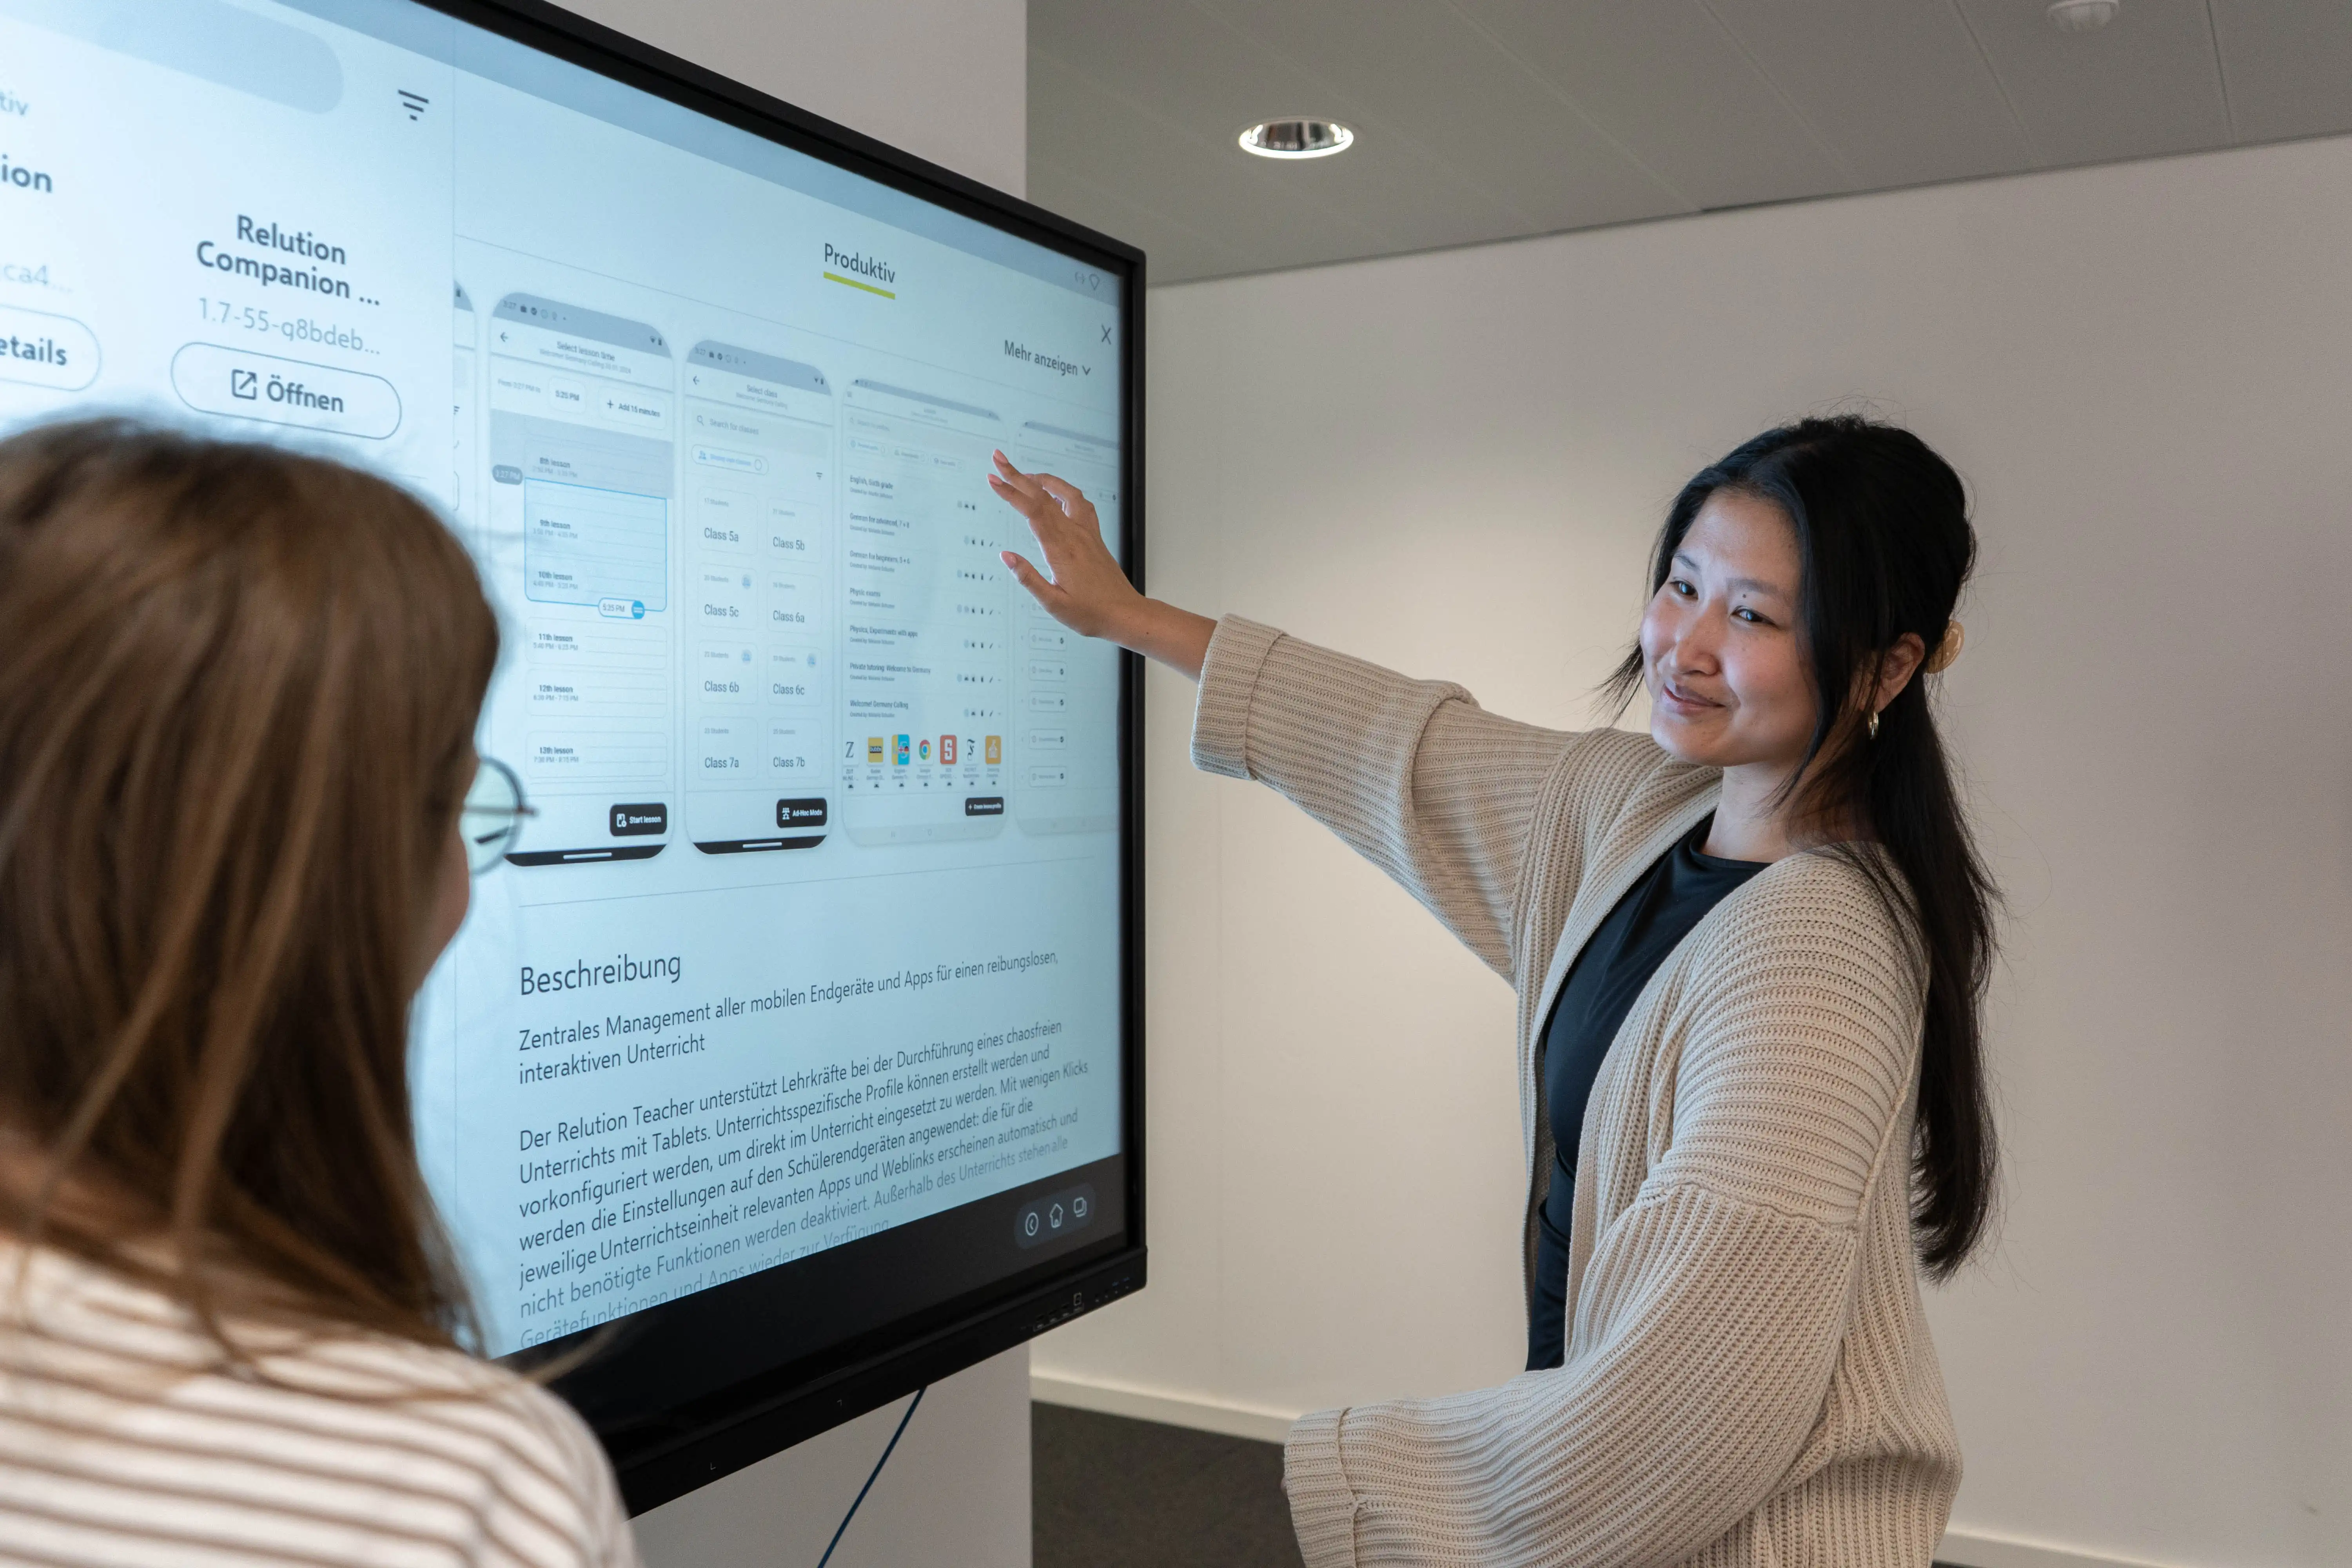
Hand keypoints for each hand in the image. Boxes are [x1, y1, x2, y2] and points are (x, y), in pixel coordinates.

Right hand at [987, 452, 1216, 677]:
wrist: (1125, 614)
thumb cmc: (1090, 613)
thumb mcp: (1053, 604)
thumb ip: (1028, 578)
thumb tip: (1005, 556)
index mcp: (1061, 549)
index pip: (1032, 511)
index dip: (1011, 492)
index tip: (993, 478)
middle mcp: (1075, 535)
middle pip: (1043, 496)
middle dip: (1017, 476)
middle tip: (998, 459)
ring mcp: (1087, 533)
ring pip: (1064, 493)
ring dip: (1043, 479)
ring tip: (1025, 474)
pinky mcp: (1094, 537)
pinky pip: (1080, 504)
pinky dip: (1063, 492)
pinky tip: (1056, 494)